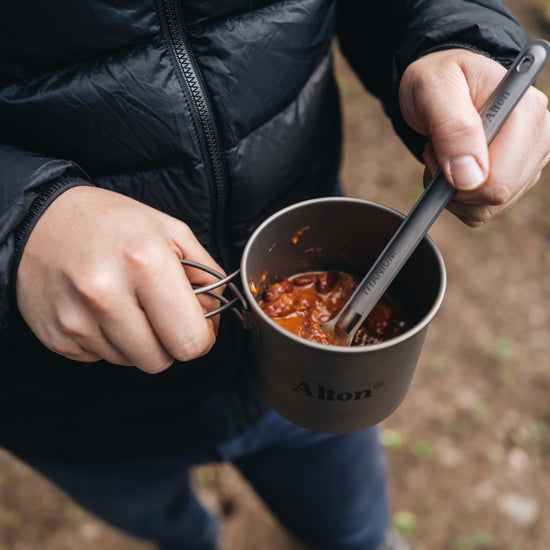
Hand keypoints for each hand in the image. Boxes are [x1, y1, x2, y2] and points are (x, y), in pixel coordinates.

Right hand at [16, 186, 223, 371]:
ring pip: (131, 363)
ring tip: (125, 303)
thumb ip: (206, 275)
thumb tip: (216, 314)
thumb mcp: (171, 232)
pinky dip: (108, 341)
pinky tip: (100, 309)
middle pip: (161, 361)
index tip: (196, 323)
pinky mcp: (57, 337)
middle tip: (160, 312)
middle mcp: (107, 295)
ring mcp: (77, 320)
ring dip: (137, 341)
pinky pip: (100, 359)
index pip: (191, 341)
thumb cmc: (112, 223)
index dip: (201, 337)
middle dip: (169, 342)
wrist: (41, 220)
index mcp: (145, 263)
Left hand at [399, 48, 549, 225]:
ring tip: (443, 153)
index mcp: (525, 111)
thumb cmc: (438, 79)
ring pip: (489, 206)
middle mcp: (538, 136)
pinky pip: (484, 209)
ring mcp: (530, 158)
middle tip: (436, 151)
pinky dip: (459, 199)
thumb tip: (470, 178)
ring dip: (453, 191)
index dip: (457, 178)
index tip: (435, 150)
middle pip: (497, 195)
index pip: (499, 178)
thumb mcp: (433, 88)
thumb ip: (452, 128)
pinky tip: (453, 168)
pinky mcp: (518, 175)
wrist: (441, 84)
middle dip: (454, 184)